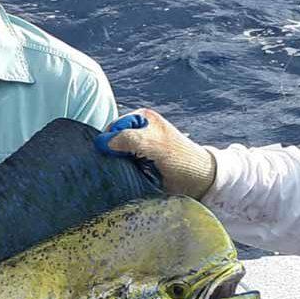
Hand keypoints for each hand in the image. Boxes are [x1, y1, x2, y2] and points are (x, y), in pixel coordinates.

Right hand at [94, 109, 216, 199]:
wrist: (197, 180)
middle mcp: (137, 130)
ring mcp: (136, 147)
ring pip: (113, 155)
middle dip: (112, 154)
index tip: (117, 155)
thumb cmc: (180, 159)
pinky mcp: (137, 162)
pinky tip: (128, 177)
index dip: (109, 141)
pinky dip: (121, 172)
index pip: (112, 128)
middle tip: (122, 165)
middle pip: (110, 141)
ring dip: (116, 165)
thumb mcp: (154, 144)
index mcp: (141, 118)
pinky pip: (120, 166)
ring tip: (127, 172)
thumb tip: (102, 142)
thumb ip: (129, 139)